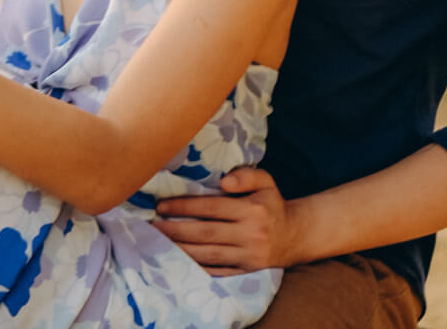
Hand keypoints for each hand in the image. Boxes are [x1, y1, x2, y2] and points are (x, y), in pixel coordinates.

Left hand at [153, 167, 297, 273]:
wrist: (294, 236)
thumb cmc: (272, 204)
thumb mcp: (266, 181)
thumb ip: (246, 175)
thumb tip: (224, 181)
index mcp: (251, 209)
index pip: (212, 207)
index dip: (185, 206)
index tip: (162, 205)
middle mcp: (249, 234)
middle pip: (205, 232)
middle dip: (176, 229)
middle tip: (153, 226)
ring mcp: (247, 256)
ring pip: (208, 254)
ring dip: (181, 249)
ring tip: (159, 243)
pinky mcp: (245, 271)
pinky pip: (218, 271)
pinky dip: (198, 267)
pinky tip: (180, 262)